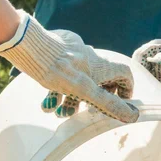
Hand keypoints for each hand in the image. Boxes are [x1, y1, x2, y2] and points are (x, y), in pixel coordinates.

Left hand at [0, 11, 137, 122]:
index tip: (118, 102)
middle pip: (96, 81)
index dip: (125, 89)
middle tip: (74, 112)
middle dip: (86, 100)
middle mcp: (89, 58)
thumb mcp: (84, 91)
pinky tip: (46, 96)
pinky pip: (60, 70)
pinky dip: (55, 86)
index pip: (124, 74)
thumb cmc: (57, 68)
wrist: (28, 45)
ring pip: (75, 79)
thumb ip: (107, 103)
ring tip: (53, 110)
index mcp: (100, 66)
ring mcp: (73, 52)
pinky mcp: (57, 49)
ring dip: (66, 97)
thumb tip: (132, 115)